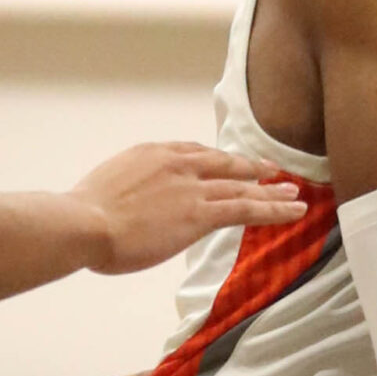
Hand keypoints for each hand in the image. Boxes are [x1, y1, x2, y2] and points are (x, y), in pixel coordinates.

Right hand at [75, 143, 307, 273]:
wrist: (84, 222)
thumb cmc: (83, 215)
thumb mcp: (103, 189)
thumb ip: (126, 191)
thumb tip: (128, 206)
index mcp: (151, 154)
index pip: (192, 153)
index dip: (215, 160)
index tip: (227, 164)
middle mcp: (177, 164)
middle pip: (223, 163)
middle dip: (249, 167)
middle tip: (272, 170)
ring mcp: (192, 187)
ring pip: (242, 186)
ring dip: (271, 190)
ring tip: (293, 194)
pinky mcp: (201, 213)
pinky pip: (247, 209)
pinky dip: (273, 209)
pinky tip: (293, 211)